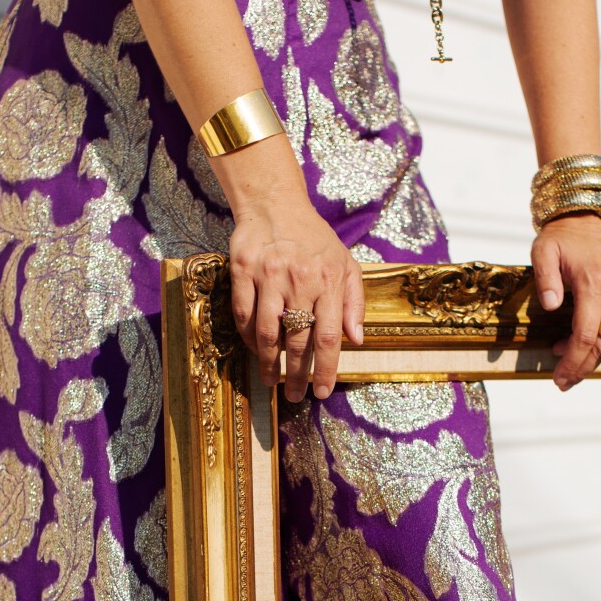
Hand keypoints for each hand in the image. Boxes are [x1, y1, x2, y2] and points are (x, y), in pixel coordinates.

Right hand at [228, 192, 363, 400]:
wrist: (276, 205)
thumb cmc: (315, 239)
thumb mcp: (345, 264)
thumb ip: (353, 302)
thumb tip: (357, 341)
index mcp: (328, 280)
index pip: (328, 336)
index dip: (325, 369)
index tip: (321, 392)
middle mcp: (299, 279)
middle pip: (297, 340)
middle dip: (296, 374)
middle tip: (293, 395)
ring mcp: (268, 275)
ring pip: (267, 332)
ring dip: (269, 363)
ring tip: (271, 380)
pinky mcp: (242, 270)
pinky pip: (243, 314)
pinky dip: (248, 338)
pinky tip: (255, 351)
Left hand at [531, 214, 600, 391]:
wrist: (586, 221)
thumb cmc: (561, 240)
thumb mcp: (543, 253)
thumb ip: (544, 280)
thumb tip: (550, 307)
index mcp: (594, 282)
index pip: (586, 335)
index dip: (573, 362)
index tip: (559, 378)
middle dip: (583, 366)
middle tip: (564, 381)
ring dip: (597, 355)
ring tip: (573, 360)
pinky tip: (592, 341)